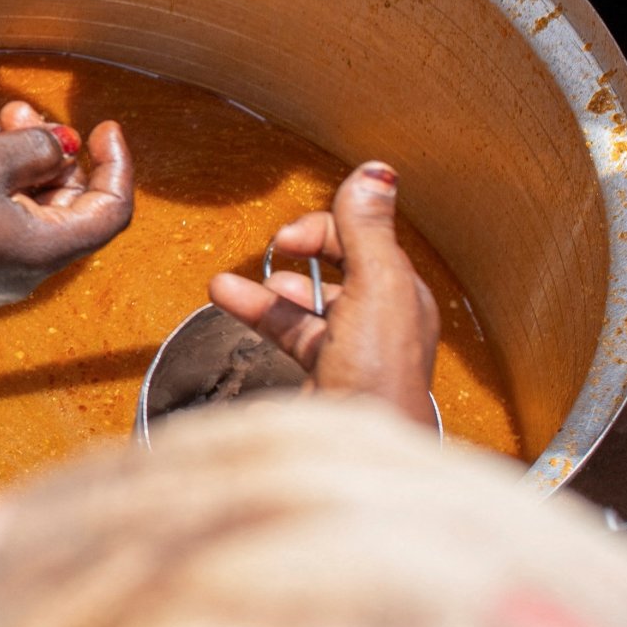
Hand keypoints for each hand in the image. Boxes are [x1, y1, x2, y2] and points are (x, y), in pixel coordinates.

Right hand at [0, 101, 133, 309]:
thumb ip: (37, 146)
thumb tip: (61, 147)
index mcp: (45, 251)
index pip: (110, 210)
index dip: (115, 165)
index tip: (103, 128)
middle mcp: (27, 272)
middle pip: (68, 209)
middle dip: (55, 155)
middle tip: (24, 112)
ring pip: (30, 213)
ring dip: (22, 166)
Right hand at [208, 162, 438, 424]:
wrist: (355, 454)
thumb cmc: (378, 378)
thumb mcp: (377, 288)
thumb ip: (366, 230)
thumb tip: (376, 173)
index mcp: (401, 294)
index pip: (363, 239)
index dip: (325, 229)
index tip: (290, 236)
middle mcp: (380, 320)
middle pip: (333, 267)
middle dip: (298, 252)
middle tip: (275, 249)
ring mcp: (348, 349)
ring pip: (302, 301)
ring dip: (265, 286)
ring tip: (227, 286)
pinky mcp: (318, 374)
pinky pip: (283, 331)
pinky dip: (253, 312)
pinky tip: (225, 299)